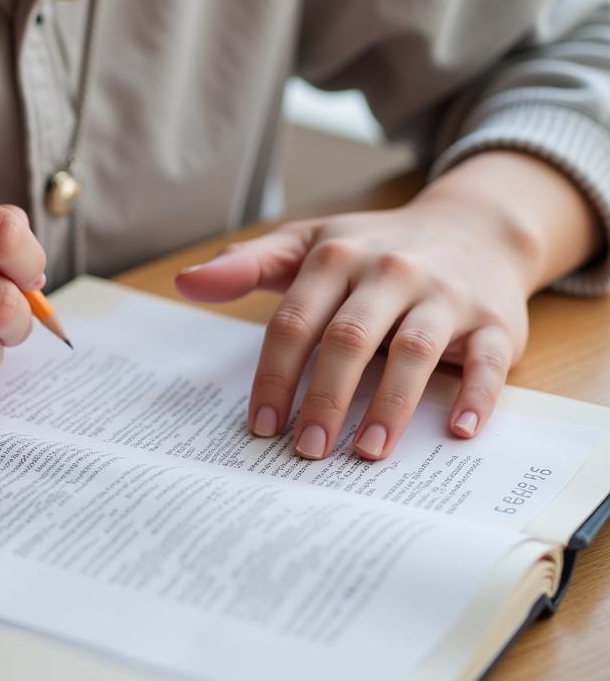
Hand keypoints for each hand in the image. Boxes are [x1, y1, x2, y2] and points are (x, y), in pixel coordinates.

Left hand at [175, 194, 533, 460]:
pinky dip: (475, 396)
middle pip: (348, 338)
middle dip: (323, 398)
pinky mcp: (495, 321)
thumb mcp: (308, 242)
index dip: (274, 374)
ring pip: (414, 350)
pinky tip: (455, 432)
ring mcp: (445, 295)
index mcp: (336, 256)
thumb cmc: (373, 248)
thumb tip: (185, 283)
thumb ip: (248, 264)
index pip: (295, 321)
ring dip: (389, 404)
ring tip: (366, 453)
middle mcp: (390, 272)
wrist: (473, 227)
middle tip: (305, 451)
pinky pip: (489, 361)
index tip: (260, 425)